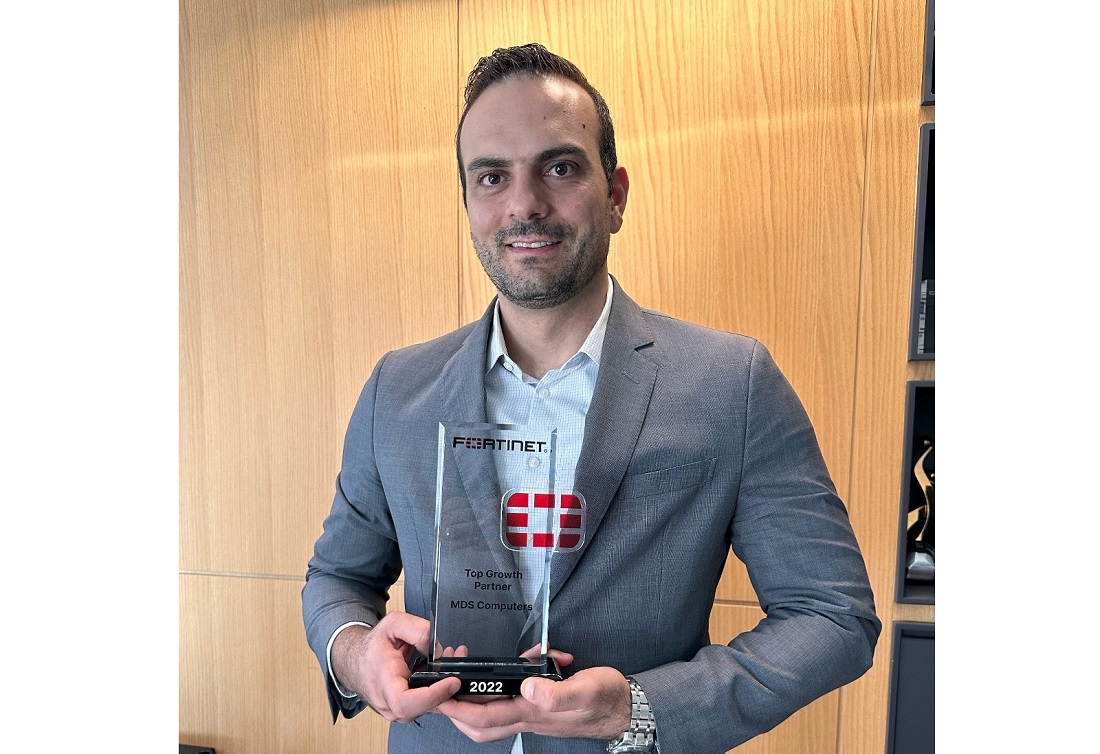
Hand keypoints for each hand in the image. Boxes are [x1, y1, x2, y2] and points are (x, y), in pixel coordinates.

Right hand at [330, 612, 460, 722]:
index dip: (432, 695)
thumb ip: (419, 631)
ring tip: (453, 661)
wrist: (355, 660)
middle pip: (424, 707)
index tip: (452, 681)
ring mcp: (396, 711)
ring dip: (446, 687)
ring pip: (429, 708)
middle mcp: (388, 704)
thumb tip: (439, 649)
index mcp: (383, 682)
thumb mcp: (394, 624)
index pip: (406, 703)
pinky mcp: (405, 711)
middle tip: (458, 661)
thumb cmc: (372, 646)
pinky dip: (440, 690)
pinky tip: (445, 672)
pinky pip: (427, 705)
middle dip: (448, 687)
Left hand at [436, 653, 631, 743]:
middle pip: (482, 725)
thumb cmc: (606, 699)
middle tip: (440, 690)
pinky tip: (519, 665)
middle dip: (456, 712)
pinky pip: (514, 702)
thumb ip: (556, 692)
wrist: (627, 708)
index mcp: (534, 713)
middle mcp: (530, 716)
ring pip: (494, 717)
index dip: (459, 707)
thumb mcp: (585, 689)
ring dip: (474, 703)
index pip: (486, 715)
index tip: (439, 694)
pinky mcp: (542, 706)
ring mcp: (535, 713)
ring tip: (463, 681)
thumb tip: (526, 687)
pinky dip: (505, 687)